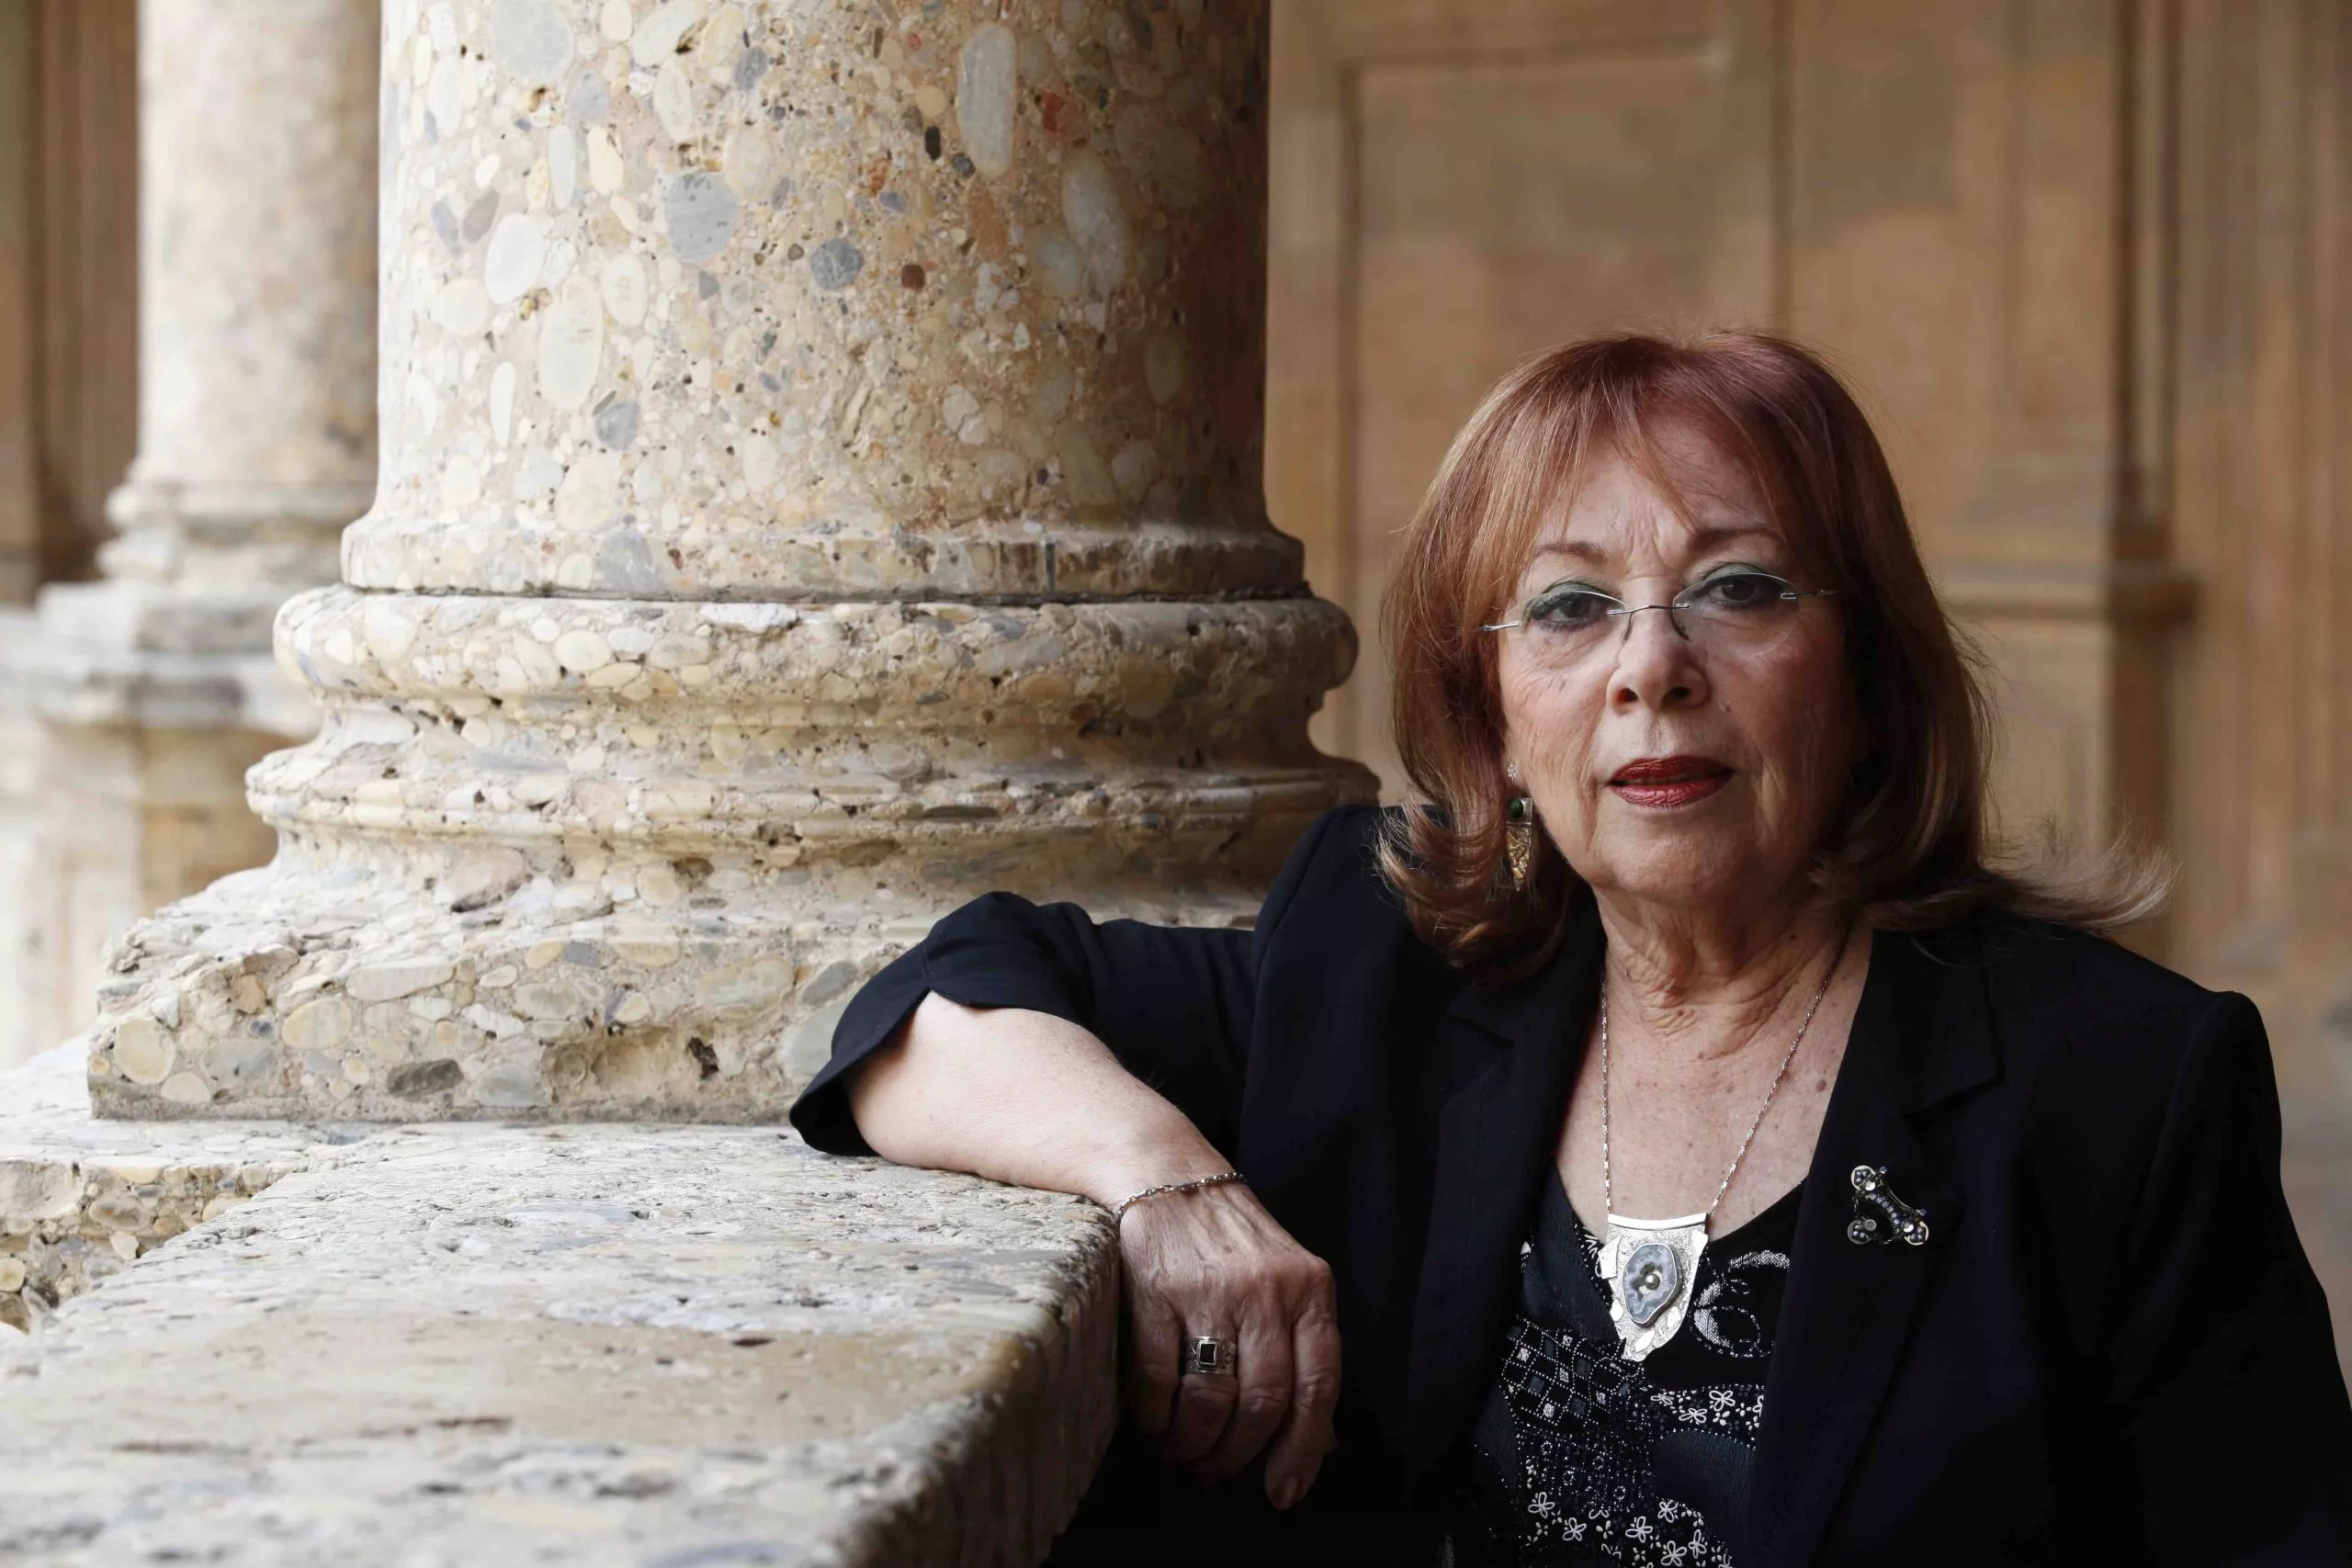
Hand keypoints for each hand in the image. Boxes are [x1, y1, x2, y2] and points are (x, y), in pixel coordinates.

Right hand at [1115, 1180, 1341, 1509]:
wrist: (1167, 1176)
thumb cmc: (1233, 1244)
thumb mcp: (1287, 1284)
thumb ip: (1305, 1353)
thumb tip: (1322, 1443)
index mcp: (1310, 1290)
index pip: (1318, 1386)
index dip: (1303, 1450)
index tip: (1283, 1493)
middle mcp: (1266, 1290)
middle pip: (1263, 1402)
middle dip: (1238, 1455)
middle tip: (1216, 1474)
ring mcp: (1209, 1290)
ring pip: (1211, 1399)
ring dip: (1193, 1443)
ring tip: (1182, 1453)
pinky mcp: (1155, 1291)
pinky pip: (1158, 1377)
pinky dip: (1156, 1416)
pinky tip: (1155, 1423)